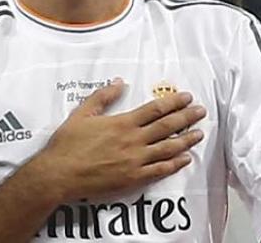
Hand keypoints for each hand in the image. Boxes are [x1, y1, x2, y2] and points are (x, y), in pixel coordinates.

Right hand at [34, 78, 205, 200]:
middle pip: (167, 126)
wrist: (59, 174)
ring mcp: (135, 161)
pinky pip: (159, 170)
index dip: (173, 102)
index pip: (154, 109)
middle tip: (201, 111)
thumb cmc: (68, 144)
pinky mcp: (133, 178)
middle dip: (186, 117)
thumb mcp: (82, 113)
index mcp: (122, 123)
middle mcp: (133, 140)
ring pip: (168, 148)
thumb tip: (119, 82)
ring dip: (186, 140)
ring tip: (199, 133)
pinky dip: (174, 164)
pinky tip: (185, 158)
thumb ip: (102, 97)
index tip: (187, 97)